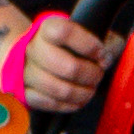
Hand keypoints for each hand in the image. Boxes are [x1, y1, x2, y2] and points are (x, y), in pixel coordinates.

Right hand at [7, 7, 122, 120]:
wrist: (36, 54)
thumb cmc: (68, 45)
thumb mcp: (88, 34)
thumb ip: (104, 41)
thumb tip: (108, 56)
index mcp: (47, 28)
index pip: (64, 32)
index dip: (88, 45)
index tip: (100, 53)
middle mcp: (33, 48)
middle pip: (67, 66)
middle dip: (90, 74)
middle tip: (98, 74)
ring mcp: (27, 71)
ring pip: (59, 89)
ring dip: (82, 93)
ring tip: (90, 88)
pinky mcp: (25, 92)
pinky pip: (49, 104)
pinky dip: (69, 105)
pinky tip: (77, 99)